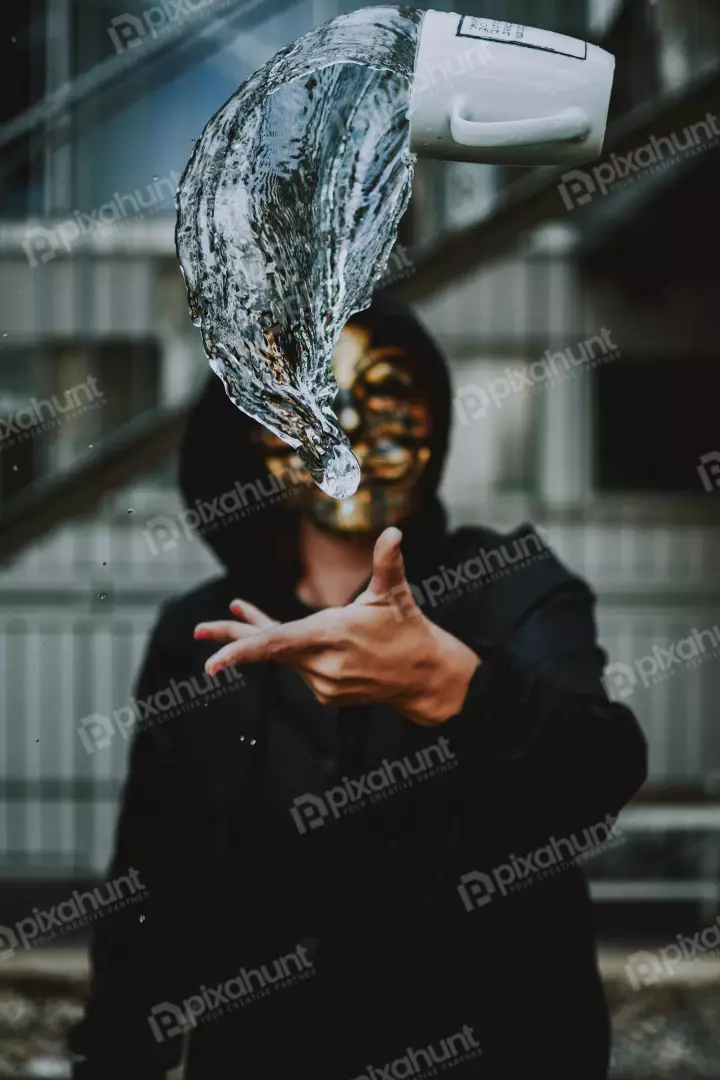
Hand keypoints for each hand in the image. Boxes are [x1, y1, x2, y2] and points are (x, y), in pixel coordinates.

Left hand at [194, 527, 479, 725]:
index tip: (212, 662)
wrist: (425, 677)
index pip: (278, 643)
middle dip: (231, 638)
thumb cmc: (408, 628)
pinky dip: (287, 648)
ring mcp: (323, 684)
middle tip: (197, 631)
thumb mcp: (396, 594)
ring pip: (281, 655)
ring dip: (261, 635)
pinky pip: (296, 665)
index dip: (242, 650)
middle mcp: (323, 664)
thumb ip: (388, 563)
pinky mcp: (326, 693)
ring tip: (238, 609)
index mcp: (333, 635)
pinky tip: (291, 634)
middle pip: (268, 649)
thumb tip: (394, 531)